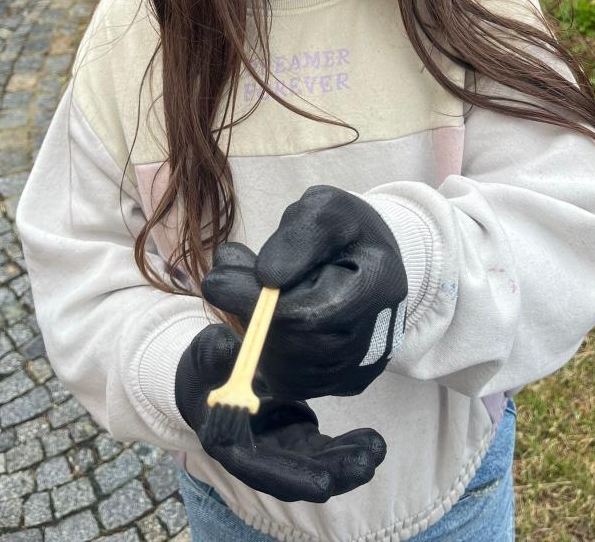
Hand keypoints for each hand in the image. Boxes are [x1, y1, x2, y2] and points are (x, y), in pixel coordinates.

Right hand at [174, 323, 386, 501]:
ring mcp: (277, 450)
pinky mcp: (294, 440)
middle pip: (294, 476)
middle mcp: (254, 456)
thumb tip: (224, 347)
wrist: (211, 377)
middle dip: (331, 472)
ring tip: (376, 448)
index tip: (322, 483)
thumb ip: (214, 352)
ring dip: (345, 463)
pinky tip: (371, 440)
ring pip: (314, 467)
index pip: (258, 468)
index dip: (290, 476)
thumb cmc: (207, 364)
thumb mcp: (206, 352)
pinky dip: (345, 448)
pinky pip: (323, 451)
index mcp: (227, 440)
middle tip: (365, 462)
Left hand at [201, 185, 407, 399]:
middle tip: (222, 279)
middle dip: (247, 313)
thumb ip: (299, 234)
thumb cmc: (346, 232)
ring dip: (252, 332)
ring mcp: (355, 371)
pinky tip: (257, 320)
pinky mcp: (338, 385)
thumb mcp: (326, 210)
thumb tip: (266, 277)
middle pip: (294, 347)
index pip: (307, 315)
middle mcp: (375, 342)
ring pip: (285, 371)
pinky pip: (287, 382)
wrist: (372, 262)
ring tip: (243, 291)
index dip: (253, 301)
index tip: (216, 279)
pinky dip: (263, 351)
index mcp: (378, 288)